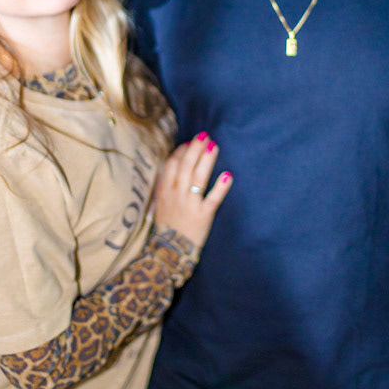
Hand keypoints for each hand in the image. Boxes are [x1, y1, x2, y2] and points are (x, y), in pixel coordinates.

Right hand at [154, 132, 232, 250]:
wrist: (167, 252)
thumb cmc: (167, 227)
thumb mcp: (161, 204)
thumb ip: (167, 186)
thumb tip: (175, 167)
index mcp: (165, 191)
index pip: (172, 164)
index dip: (181, 151)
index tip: (190, 143)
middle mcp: (176, 194)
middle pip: (186, 166)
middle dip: (195, 148)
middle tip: (204, 135)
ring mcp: (190, 204)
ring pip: (198, 178)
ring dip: (206, 160)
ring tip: (214, 145)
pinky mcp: (203, 215)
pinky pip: (213, 199)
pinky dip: (221, 187)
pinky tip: (228, 175)